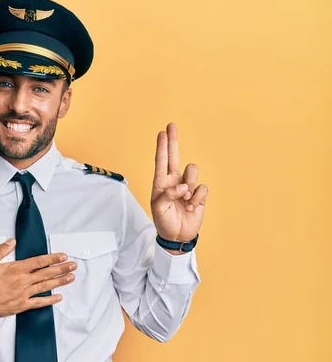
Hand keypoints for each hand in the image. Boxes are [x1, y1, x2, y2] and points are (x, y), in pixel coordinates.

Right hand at [0, 239, 76, 321]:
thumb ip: (1, 250)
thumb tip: (13, 241)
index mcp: (16, 269)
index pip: (39, 262)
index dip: (52, 259)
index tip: (63, 256)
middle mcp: (23, 281)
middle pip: (46, 273)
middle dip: (61, 269)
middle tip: (73, 265)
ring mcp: (23, 294)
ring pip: (46, 286)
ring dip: (60, 282)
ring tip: (71, 277)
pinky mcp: (21, 305)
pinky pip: (39, 303)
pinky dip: (50, 300)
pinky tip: (59, 297)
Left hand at [150, 123, 208, 253]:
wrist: (178, 235)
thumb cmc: (164, 221)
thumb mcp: (159, 208)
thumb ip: (167, 194)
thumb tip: (182, 186)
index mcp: (161, 182)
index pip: (161, 161)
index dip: (162, 146)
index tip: (162, 132)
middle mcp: (174, 181)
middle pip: (175, 157)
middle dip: (173, 141)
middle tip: (171, 126)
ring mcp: (188, 186)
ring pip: (192, 171)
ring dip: (190, 185)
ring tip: (184, 200)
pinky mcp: (199, 194)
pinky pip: (202, 188)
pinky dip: (197, 198)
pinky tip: (191, 206)